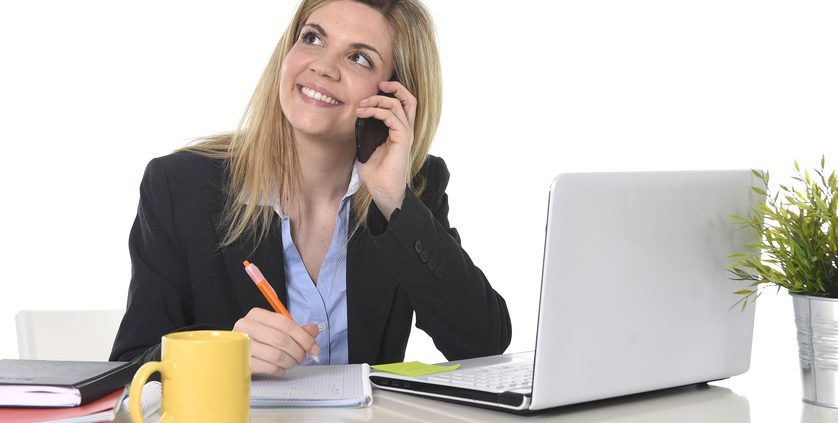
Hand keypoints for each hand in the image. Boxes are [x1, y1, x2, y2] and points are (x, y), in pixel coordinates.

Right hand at [233, 307, 319, 375]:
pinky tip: (281, 368)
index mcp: (257, 315)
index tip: (314, 348)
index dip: (304, 337)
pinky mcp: (241, 362)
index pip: (285, 323)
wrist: (235, 354)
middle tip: (303, 358)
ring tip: (292, 363)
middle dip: (298, 351)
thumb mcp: (278, 331)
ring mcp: (241, 345)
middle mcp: (245, 327)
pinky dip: (280, 369)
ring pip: (275, 355)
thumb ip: (297, 330)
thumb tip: (313, 330)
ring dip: (290, 361)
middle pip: (280, 339)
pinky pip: (268, 367)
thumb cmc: (260, 341)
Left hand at [356, 80, 416, 219]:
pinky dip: (377, 111)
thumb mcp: (368, 146)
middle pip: (410, 99)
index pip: (403, 104)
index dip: (391, 92)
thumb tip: (357, 118)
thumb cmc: (376, 173)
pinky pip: (392, 117)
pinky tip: (363, 114)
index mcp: (399, 130)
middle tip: (377, 85)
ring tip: (362, 105)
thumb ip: (367, 132)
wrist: (383, 190)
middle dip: (394, 87)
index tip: (374, 90)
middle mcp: (405, 130)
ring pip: (399, 104)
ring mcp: (405, 134)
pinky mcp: (402, 140)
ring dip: (378, 100)